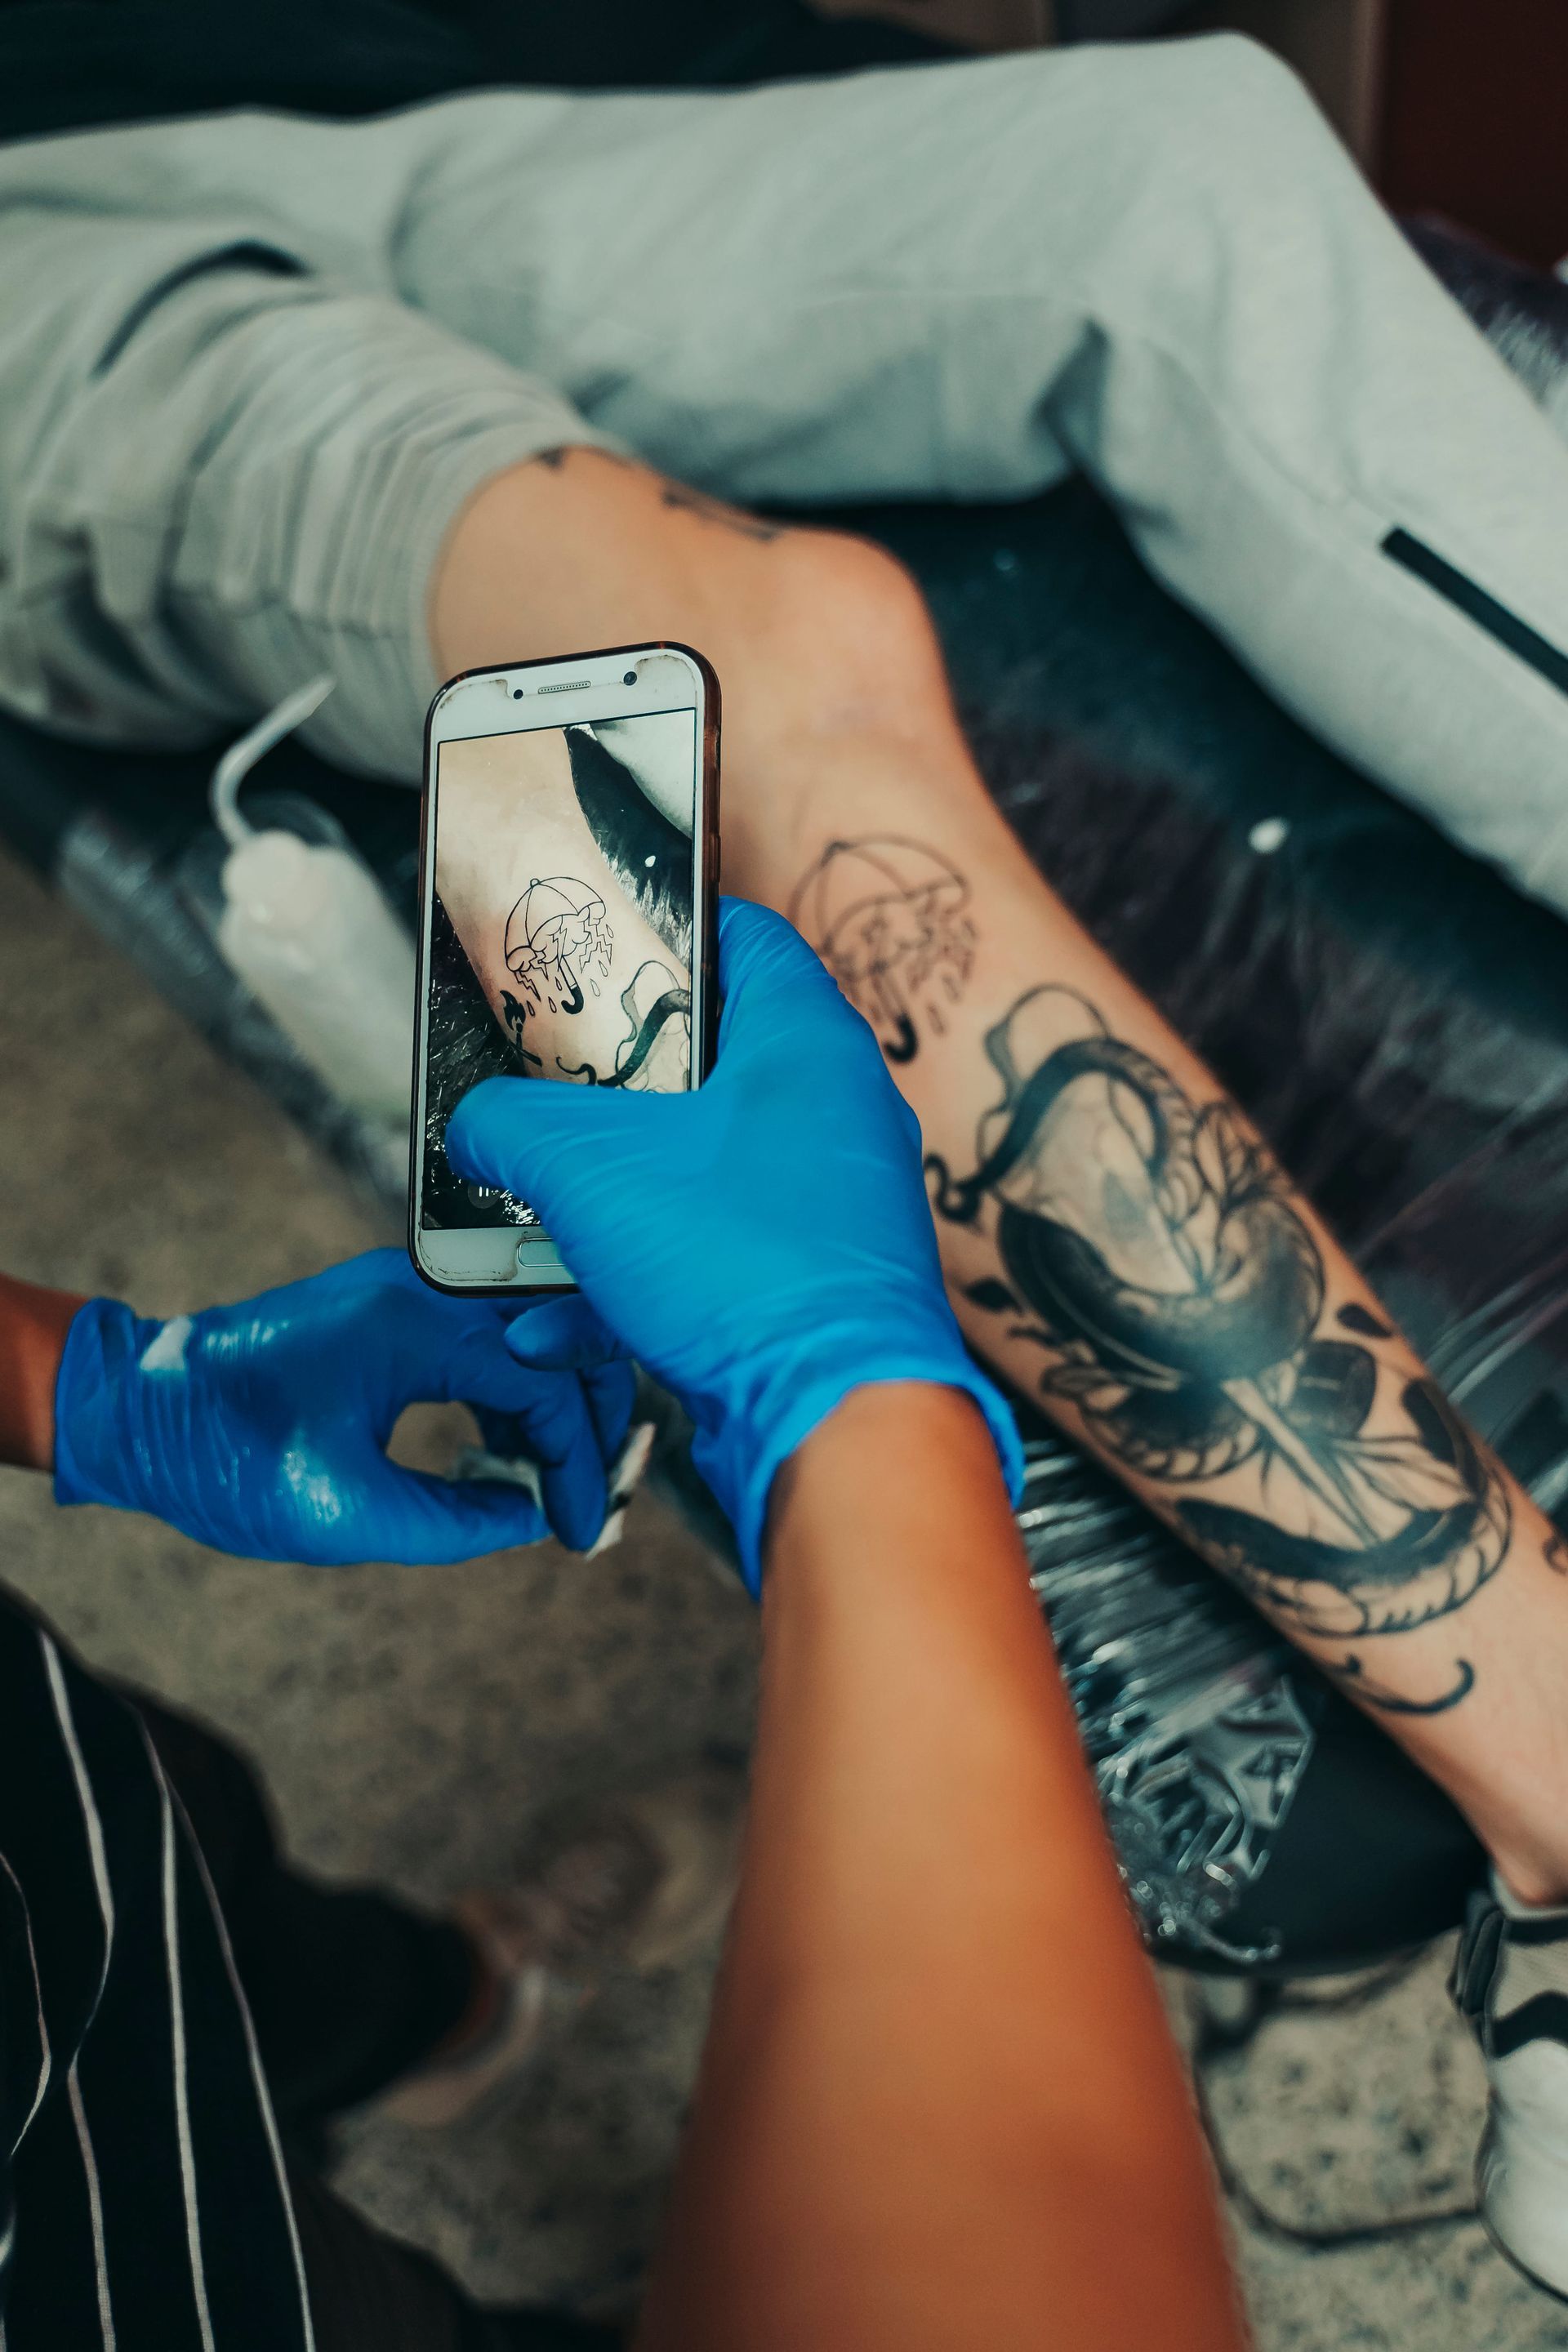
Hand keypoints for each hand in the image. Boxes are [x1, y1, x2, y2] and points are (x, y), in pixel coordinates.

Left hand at [53, 1249, 632, 1563]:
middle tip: (596, 1494)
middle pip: (560, 1335)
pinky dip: (510, 1396)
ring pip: (529, 1335)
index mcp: (416, 1324)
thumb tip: (533, 1520)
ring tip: (555, 1487)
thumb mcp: (350, 1514)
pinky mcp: (390, 1308)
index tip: (577, 1527)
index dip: (577, 1463)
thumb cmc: (228, 1459)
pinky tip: (504, 1459)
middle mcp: (422, 1287)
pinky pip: (483, 1340)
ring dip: (555, 1408)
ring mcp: (407, 1289)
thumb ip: (459, 1524)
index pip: (546, 1383)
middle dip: (593, 1419)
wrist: (136, 1410)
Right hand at [447, 898, 1020, 1587]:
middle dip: (615, 1082)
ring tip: (534, 1215)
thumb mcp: (588, 1169)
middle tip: (547, 1085)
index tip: (602, 944)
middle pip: (711, 1058)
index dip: (667, 926)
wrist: (836, 1418)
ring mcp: (833, 1201)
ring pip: (701, 1167)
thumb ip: (511, 1125)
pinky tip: (559, 1325)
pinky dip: (639, 1277)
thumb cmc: (746, 1264)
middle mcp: (837, 1111)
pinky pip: (712, 1253)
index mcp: (807, 1040)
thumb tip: (474, 1126)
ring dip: (611, 1196)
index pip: (745, 936)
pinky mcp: (814, 1280)